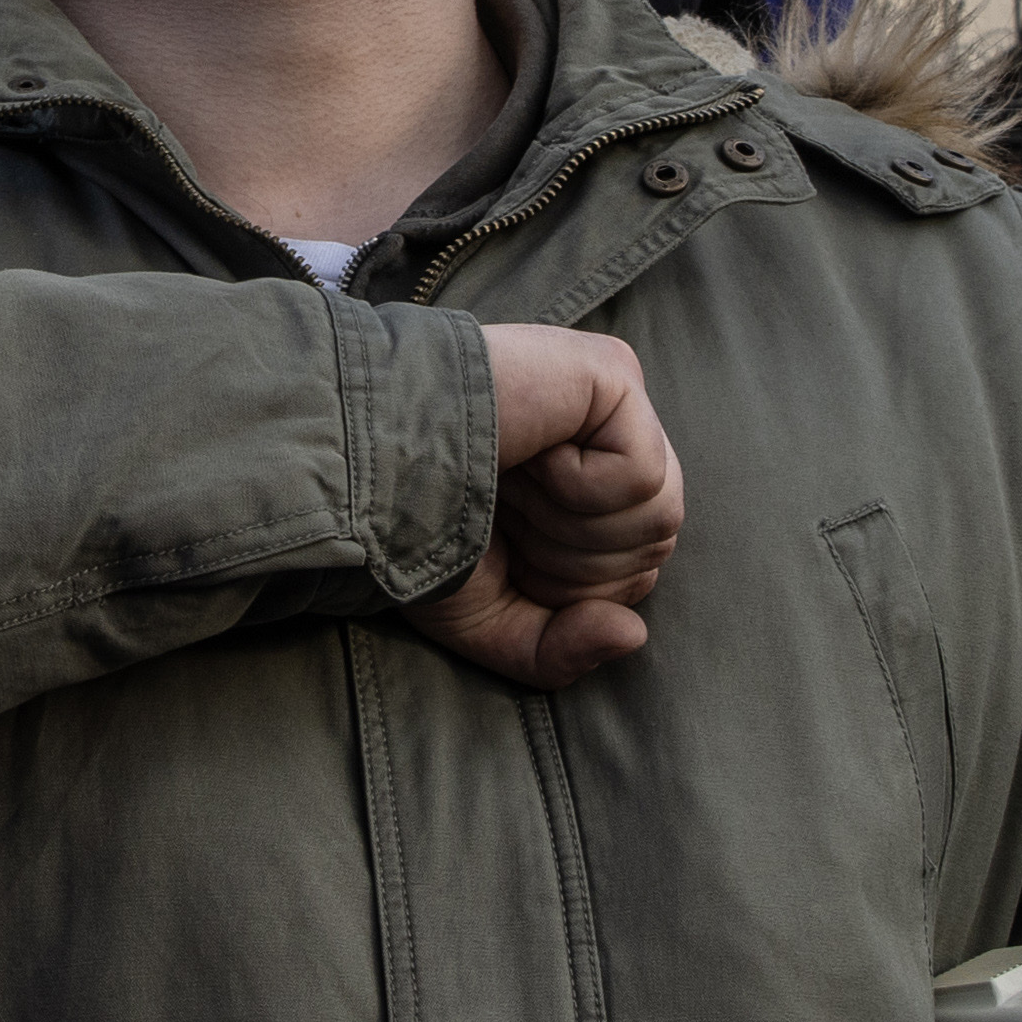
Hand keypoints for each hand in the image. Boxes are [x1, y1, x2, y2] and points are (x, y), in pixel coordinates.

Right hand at [400, 323, 685, 691]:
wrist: (362, 467)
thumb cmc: (412, 530)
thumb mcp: (489, 621)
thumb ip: (562, 650)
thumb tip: (632, 635)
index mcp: (586, 479)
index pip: (638, 565)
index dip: (572, 590)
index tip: (503, 547)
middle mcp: (606, 432)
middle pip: (655, 542)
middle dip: (574, 567)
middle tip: (504, 515)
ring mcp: (614, 395)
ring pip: (659, 514)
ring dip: (574, 531)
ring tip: (513, 485)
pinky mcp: (612, 371)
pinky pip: (643, 475)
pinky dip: (579, 492)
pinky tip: (530, 455)